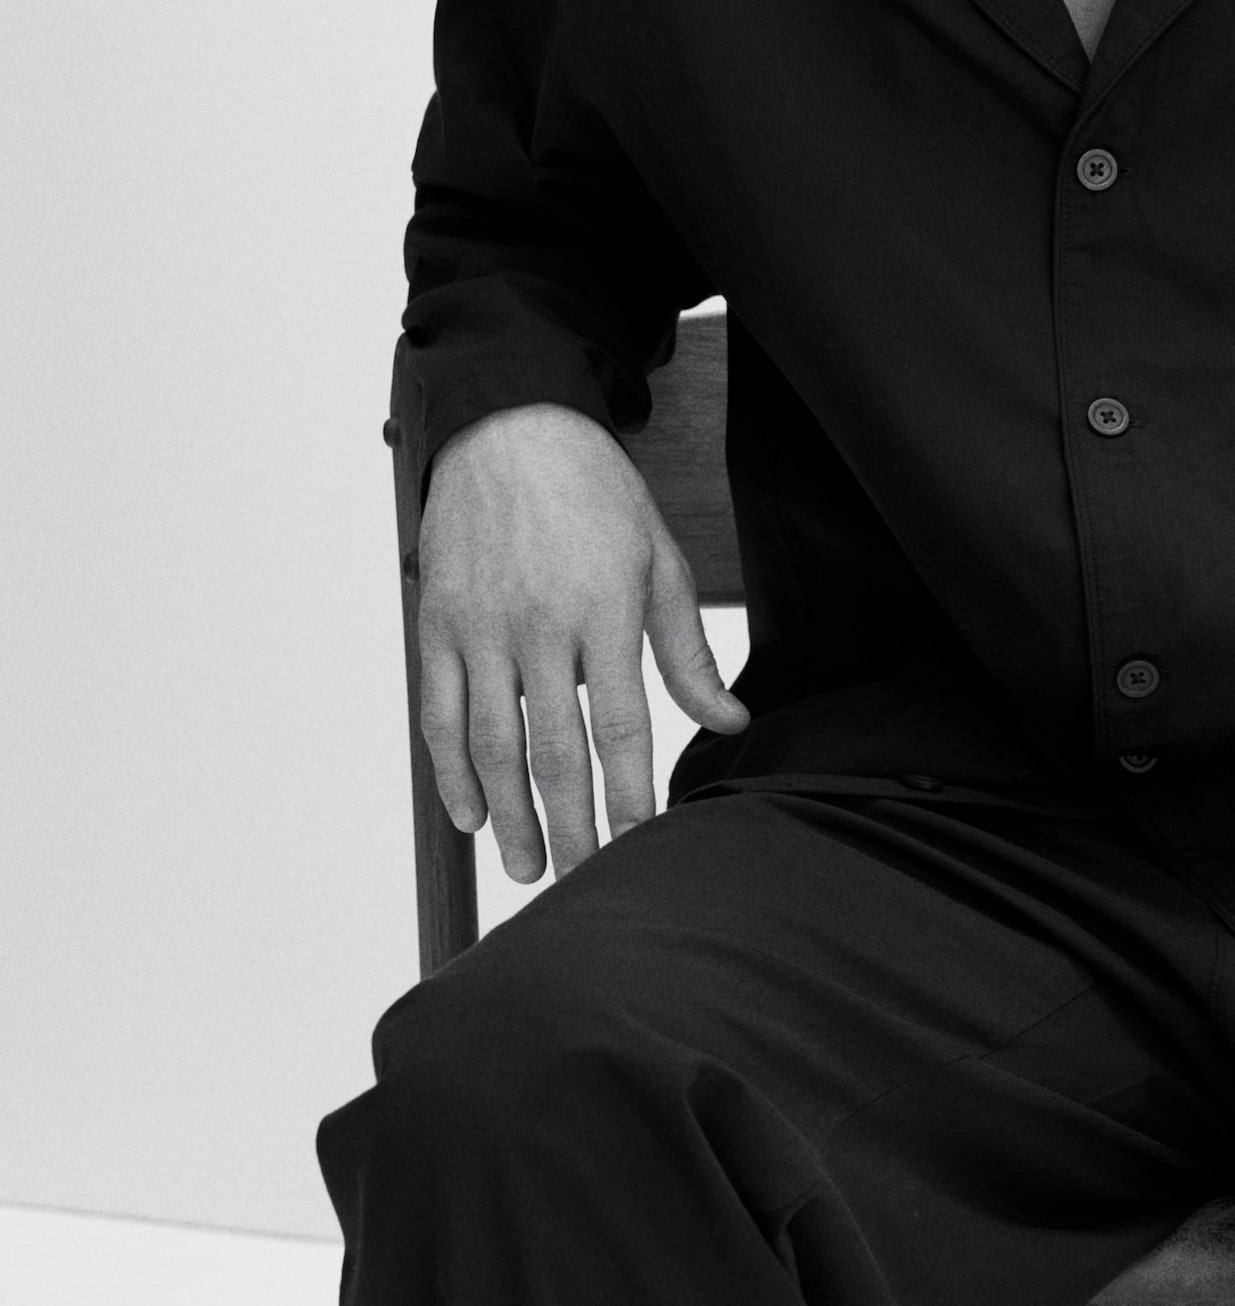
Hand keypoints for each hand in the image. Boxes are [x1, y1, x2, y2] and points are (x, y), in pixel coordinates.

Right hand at [416, 401, 747, 882]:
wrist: (512, 426)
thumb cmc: (595, 493)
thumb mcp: (659, 558)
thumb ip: (686, 649)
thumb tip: (727, 720)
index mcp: (604, 608)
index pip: (621, 724)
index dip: (630, 793)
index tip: (642, 844)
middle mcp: (538, 623)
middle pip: (554, 748)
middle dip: (570, 824)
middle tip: (580, 879)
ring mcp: (480, 625)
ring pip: (490, 742)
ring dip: (509, 813)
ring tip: (526, 865)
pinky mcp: (436, 622)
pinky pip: (437, 711)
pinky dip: (450, 770)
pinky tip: (470, 813)